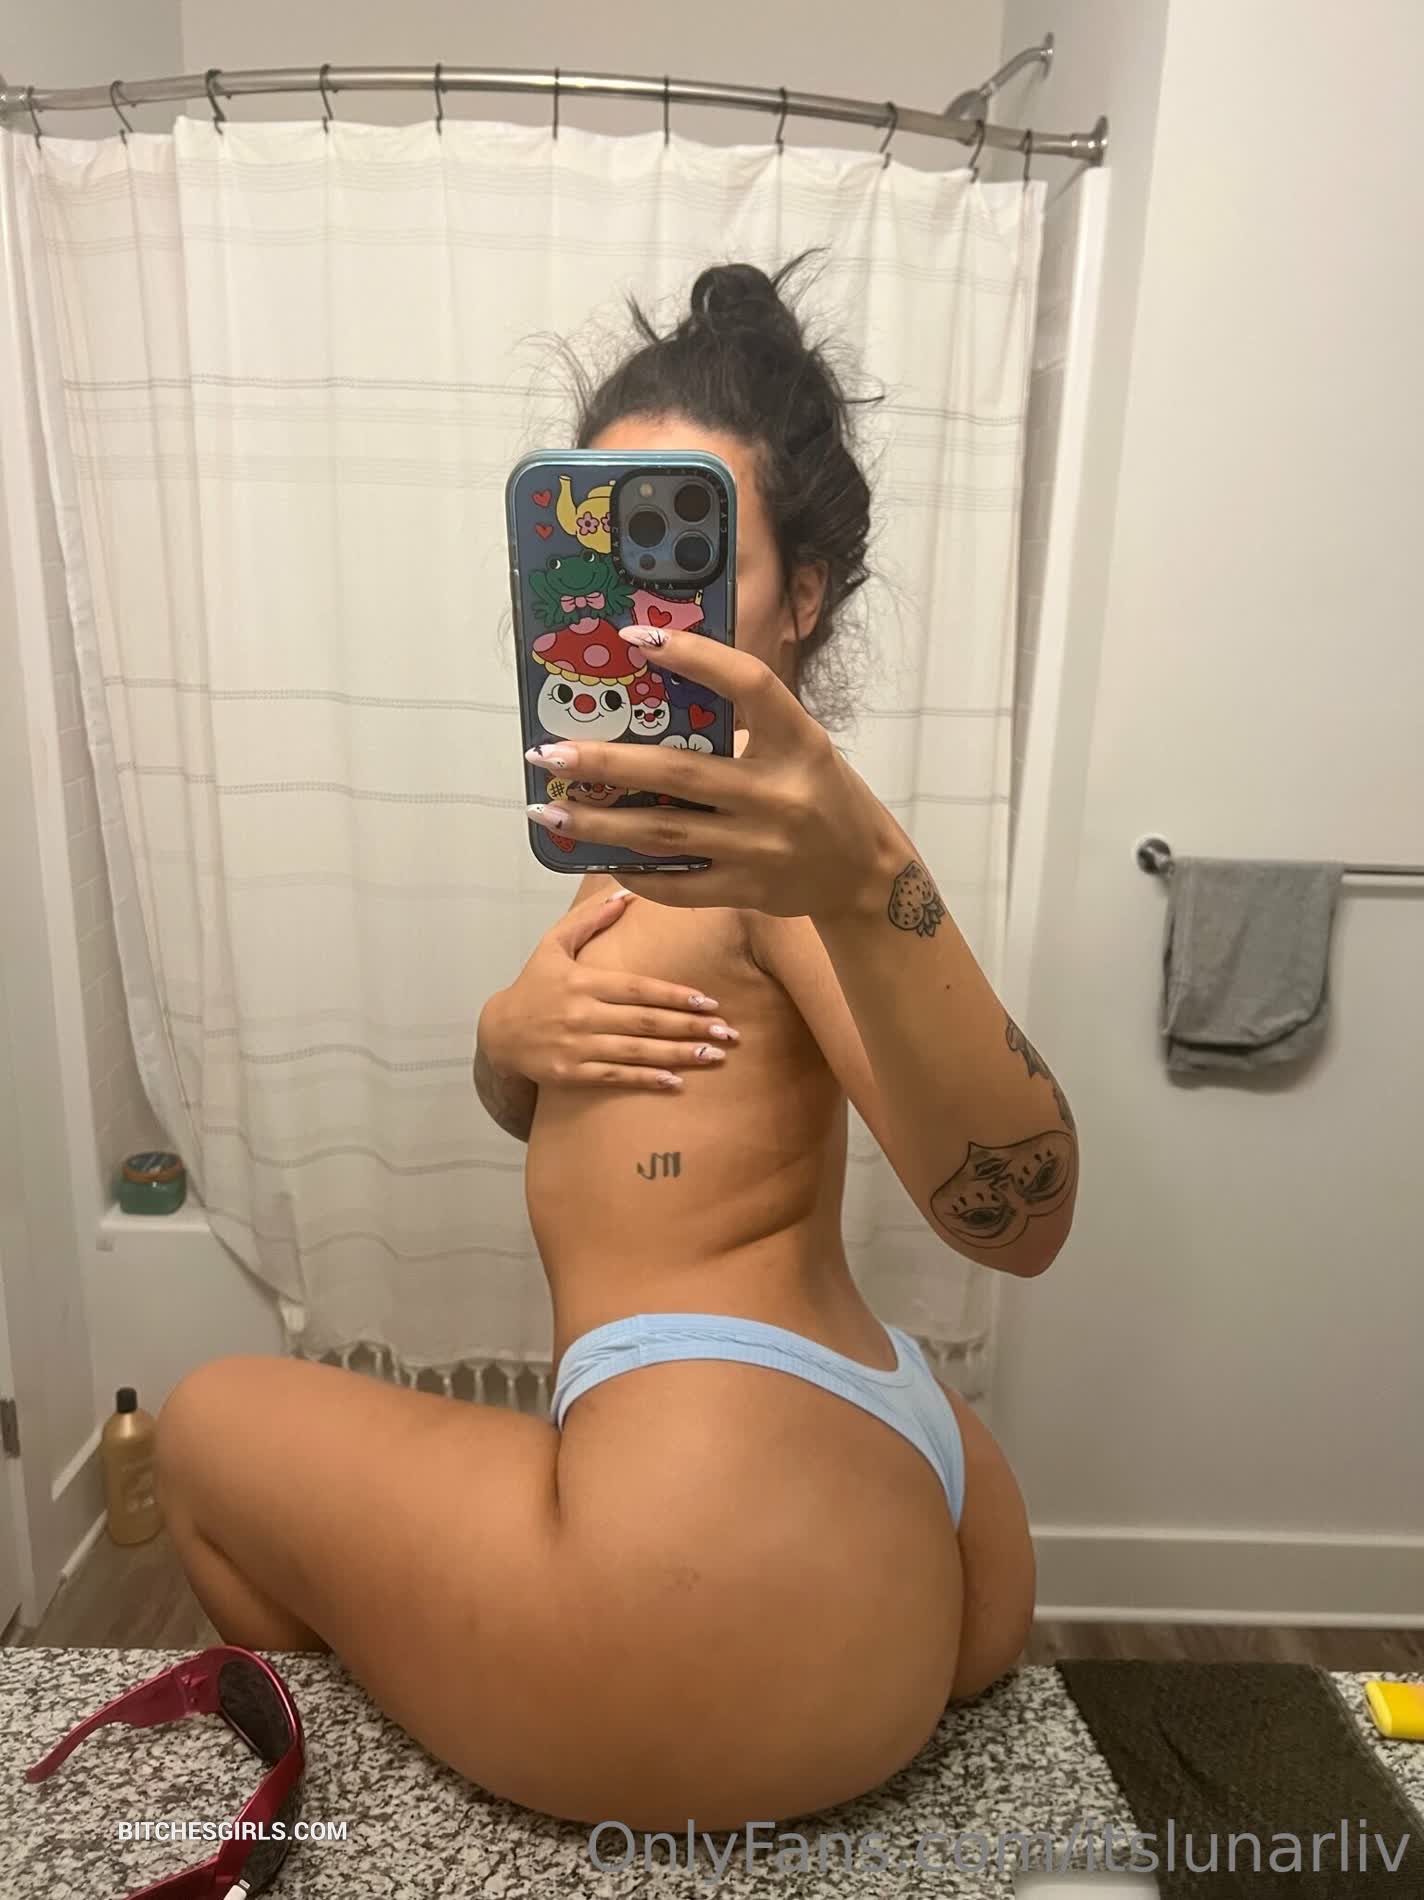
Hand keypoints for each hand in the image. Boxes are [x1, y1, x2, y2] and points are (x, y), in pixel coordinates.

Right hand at [479, 890, 738, 1093]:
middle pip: (644, 1021)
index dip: (674, 994)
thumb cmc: (534, 984)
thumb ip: (589, 920)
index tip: (708, 1001)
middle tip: (728, 1032)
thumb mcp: (553, 945)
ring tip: (715, 1056)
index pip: (637, 988)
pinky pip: (615, 1077)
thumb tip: (625, 893)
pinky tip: (676, 1082)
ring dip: (678, 1054)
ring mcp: (577, 1046)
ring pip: (636, 1051)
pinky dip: (646, 1079)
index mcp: (583, 981)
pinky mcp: (571, 1073)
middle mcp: (582, 1013)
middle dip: (689, 1027)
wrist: (499, 1031)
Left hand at [523, 626, 899, 917]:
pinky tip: (596, 858)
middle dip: (604, 762)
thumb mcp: (798, 746)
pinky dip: (635, 871)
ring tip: (548, 812)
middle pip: (678, 772)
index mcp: (798, 741)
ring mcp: (762, 847)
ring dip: (598, 824)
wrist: (864, 874)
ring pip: (664, 833)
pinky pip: (679, 884)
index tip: (635, 639)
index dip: (694, 657)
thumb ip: (742, 726)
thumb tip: (650, 698)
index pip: (748, 684)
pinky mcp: (749, 890)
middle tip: (548, 753)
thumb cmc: (819, 794)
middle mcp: (780, 793)